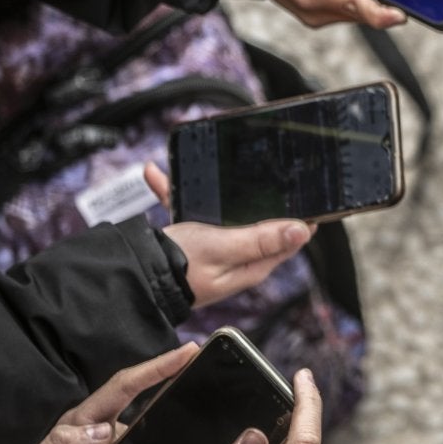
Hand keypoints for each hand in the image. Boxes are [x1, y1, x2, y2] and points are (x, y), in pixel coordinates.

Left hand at [0, 344, 198, 443]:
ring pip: (136, 410)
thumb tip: (105, 429)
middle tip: (194, 354)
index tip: (183, 353)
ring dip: (161, 392)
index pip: (121, 389)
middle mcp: (90, 426)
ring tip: (192, 380)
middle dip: (163, 369)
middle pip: (132, 390)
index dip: (153, 369)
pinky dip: (154, 422)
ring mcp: (97, 442)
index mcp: (77, 424)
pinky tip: (169, 423)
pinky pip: (134, 434)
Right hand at [148, 164, 313, 307]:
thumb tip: (302, 231)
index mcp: (252, 265)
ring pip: (222, 214)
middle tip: (266, 170)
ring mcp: (214, 250)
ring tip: (207, 167)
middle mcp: (237, 258)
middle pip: (259, 223)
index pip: (288, 240)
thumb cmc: (179, 266)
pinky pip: (190, 212)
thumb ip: (261, 240)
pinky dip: (177, 195)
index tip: (308, 193)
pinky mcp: (190, 242)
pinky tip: (157, 176)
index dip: (300, 218)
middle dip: (260, 197)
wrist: (134, 276)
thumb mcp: (225, 247)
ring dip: (213, 192)